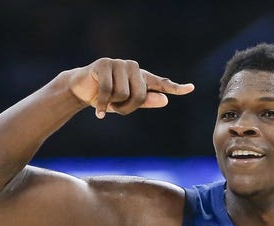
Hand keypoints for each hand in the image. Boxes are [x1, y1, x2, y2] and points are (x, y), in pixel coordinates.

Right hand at [68, 58, 193, 118]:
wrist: (81, 89)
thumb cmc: (107, 97)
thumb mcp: (127, 104)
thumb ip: (145, 101)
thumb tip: (165, 100)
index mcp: (141, 78)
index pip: (161, 83)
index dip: (176, 88)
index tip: (191, 88)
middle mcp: (133, 68)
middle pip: (139, 95)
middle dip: (127, 108)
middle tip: (116, 109)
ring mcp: (118, 63)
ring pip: (123, 93)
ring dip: (112, 105)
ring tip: (106, 102)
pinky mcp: (103, 64)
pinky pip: (107, 91)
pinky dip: (102, 105)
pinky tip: (99, 113)